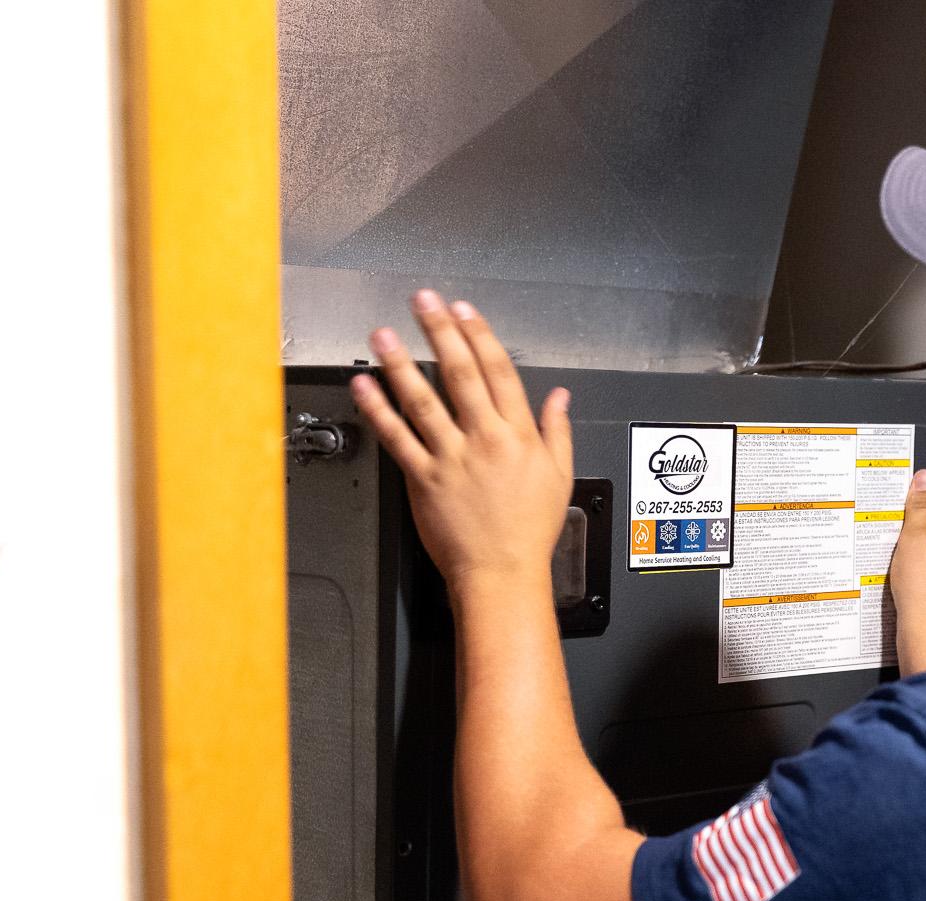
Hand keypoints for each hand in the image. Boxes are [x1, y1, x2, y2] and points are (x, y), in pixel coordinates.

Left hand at [352, 290, 573, 586]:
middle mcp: (484, 439)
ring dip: (400, 362)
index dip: (480, 335)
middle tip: (423, 301)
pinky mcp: (423, 479)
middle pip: (460, 373)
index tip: (464, 310)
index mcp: (518, 435)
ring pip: (422, 399)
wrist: (502, 573)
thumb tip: (559, 397)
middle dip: (440, 332)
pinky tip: (365, 386)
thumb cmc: (529, 531)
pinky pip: (397, 437)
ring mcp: (451, 458)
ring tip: (384, 334)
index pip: (499, 371)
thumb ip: (557, 430)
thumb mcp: (560, 475)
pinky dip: (378, 410)